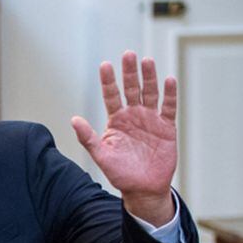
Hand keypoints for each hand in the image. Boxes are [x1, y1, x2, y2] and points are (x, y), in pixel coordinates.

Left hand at [71, 51, 177, 225]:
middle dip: (129, 72)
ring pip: (150, 93)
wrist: (143, 188)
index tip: (105, 65)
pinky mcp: (167, 127)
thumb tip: (73, 119)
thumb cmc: (120, 173)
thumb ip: (88, 137)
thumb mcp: (101, 155)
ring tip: (147, 61)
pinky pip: (168, 107)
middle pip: (131, 89)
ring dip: (149, 77)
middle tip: (128, 54)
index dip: (108, 80)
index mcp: (116, 120)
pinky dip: (169, 94)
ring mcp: (150, 119)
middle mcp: (133, 115)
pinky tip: (169, 80)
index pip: (111, 95)